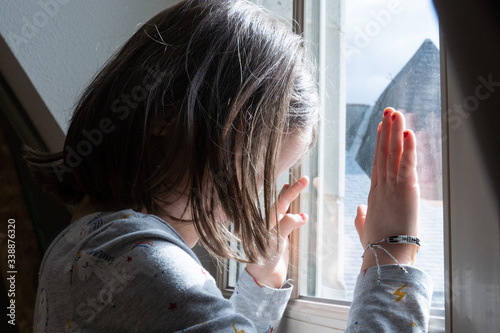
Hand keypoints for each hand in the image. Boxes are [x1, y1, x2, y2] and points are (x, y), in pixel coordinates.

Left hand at [246, 176, 308, 287]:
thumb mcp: (275, 242)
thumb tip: (301, 215)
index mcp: (266, 221)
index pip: (281, 201)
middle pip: (281, 203)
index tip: (304, 180)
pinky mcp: (279, 239)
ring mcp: (274, 231)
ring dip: (289, 200)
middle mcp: (269, 223)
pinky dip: (293, 214)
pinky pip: (287, 222)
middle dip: (291, 191)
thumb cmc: (264, 260)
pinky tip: (297, 213)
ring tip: (292, 188)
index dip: (292, 190)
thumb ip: (286, 225)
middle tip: (303, 179)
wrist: (264, 278)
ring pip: (283, 210)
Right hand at [355, 108, 419, 270]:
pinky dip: (408, 148)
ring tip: (395, 113)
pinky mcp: (406, 190)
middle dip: (386, 131)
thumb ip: (362, 218)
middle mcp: (381, 186)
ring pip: (394, 154)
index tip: (381, 129)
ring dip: (395, 132)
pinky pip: (407, 165)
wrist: (386, 255)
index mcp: (374, 194)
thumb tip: (360, 210)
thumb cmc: (376, 245)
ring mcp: (392, 186)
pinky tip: (409, 133)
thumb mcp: (365, 230)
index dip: (380, 144)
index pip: (378, 163)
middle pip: (384, 153)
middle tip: (388, 112)